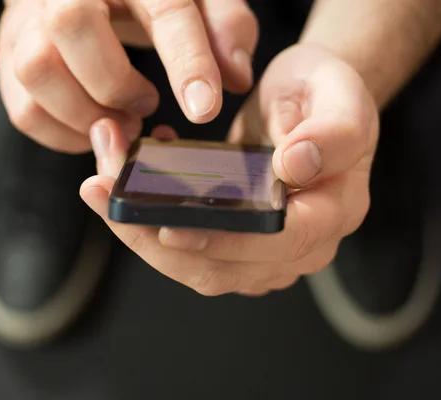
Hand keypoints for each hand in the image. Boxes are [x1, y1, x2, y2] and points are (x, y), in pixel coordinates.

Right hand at [0, 0, 257, 152]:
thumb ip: (227, 28)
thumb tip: (236, 77)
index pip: (163, 6)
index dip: (186, 60)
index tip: (204, 109)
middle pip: (70, 23)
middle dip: (115, 82)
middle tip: (146, 104)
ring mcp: (28, 17)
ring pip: (35, 69)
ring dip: (85, 113)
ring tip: (122, 120)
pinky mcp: (11, 51)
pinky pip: (23, 107)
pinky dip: (63, 134)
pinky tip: (95, 126)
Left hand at [81, 44, 378, 295]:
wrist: (308, 103)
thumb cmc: (323, 96)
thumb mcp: (339, 97)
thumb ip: (332, 133)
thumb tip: (295, 168)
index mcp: (332, 213)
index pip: (278, 241)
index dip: (223, 240)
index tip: (168, 226)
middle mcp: (299, 246)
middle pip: (222, 267)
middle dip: (154, 236)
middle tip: (103, 190)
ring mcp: (265, 253)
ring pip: (195, 267)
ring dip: (140, 233)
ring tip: (100, 187)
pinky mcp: (235, 246)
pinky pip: (187, 251)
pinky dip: (148, 225)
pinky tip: (124, 187)